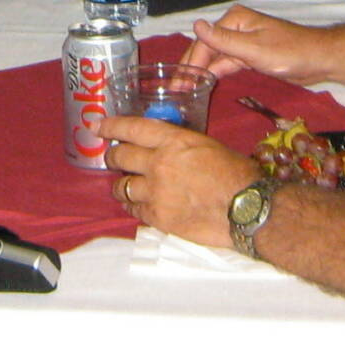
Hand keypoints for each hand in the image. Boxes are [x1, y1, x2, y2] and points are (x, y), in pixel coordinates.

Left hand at [102, 113, 256, 246]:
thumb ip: (181, 145)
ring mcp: (156, 192)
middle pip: (120, 157)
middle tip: (113, 159)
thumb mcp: (208, 146)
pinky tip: (139, 206)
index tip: (97, 126)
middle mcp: (159, 164)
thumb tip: (167, 148)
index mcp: (174, 141)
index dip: (112, 126)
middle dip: (112, 158)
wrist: (248, 209)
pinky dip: (134, 207)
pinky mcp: (158, 217)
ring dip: (121, 186)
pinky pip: (134, 210)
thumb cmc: (237, 175)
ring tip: (125, 187)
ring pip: (121, 187)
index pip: (133, 128)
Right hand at [184, 5, 334, 83]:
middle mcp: (235, 28)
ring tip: (182, 90)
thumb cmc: (288, 52)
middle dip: (189, 68)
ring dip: (199, 72)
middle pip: (206, 49)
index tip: (176, 83)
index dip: (189, 63)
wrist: (318, 60)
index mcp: (234, 20)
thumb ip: (223, 40)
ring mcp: (242, 43)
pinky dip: (215, 73)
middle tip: (172, 89)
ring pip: (214, 58)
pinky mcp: (250, 57)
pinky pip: (226, 64)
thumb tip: (195, 24)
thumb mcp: (253, 49)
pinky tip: (202, 84)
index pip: (204, 42)